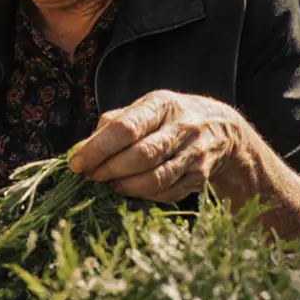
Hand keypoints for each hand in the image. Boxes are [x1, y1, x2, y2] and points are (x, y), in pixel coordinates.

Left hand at [67, 90, 248, 202]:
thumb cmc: (169, 118)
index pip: (125, 128)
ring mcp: (194, 154)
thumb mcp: (144, 108)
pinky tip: (132, 189)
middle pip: (140, 156)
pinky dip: (143, 195)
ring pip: (154, 179)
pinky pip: (166, 193)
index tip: (76, 164)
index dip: (97, 149)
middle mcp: (182, 127)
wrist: (222, 129)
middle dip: (109, 170)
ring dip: (125, 187)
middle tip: (90, 177)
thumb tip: (81, 148)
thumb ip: (112, 124)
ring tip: (110, 184)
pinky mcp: (199, 177)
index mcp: (161, 105)